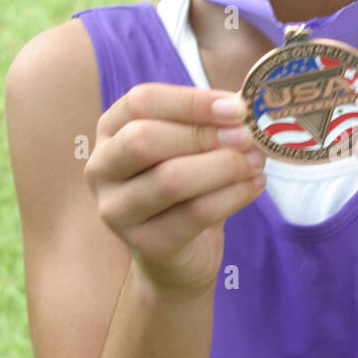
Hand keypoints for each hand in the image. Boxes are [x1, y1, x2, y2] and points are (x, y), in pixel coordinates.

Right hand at [84, 83, 265, 295]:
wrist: (180, 255)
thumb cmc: (187, 188)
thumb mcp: (191, 148)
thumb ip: (210, 123)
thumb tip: (244, 103)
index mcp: (110, 131)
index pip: (141, 102)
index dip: (191, 101)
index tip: (237, 107)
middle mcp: (102, 168)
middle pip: (144, 139)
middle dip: (203, 134)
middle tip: (247, 137)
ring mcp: (117, 210)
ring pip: (170, 180)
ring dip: (224, 166)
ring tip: (256, 162)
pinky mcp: (144, 244)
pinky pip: (194, 214)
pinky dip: (233, 195)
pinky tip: (255, 185)